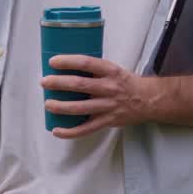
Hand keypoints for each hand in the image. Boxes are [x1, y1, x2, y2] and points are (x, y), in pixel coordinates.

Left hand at [41, 55, 157, 138]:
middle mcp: (109, 88)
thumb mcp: (114, 70)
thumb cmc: (126, 83)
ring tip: (48, 104)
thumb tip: (66, 68)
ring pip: (80, 108)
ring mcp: (108, 106)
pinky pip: (86, 129)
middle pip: (80, 85)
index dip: (68, 62)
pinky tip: (57, 131)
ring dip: (61, 106)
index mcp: (110, 71)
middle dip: (59, 83)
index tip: (53, 62)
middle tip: (45, 82)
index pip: (86, 63)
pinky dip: (70, 132)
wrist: (148, 100)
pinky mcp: (107, 121)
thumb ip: (94, 70)